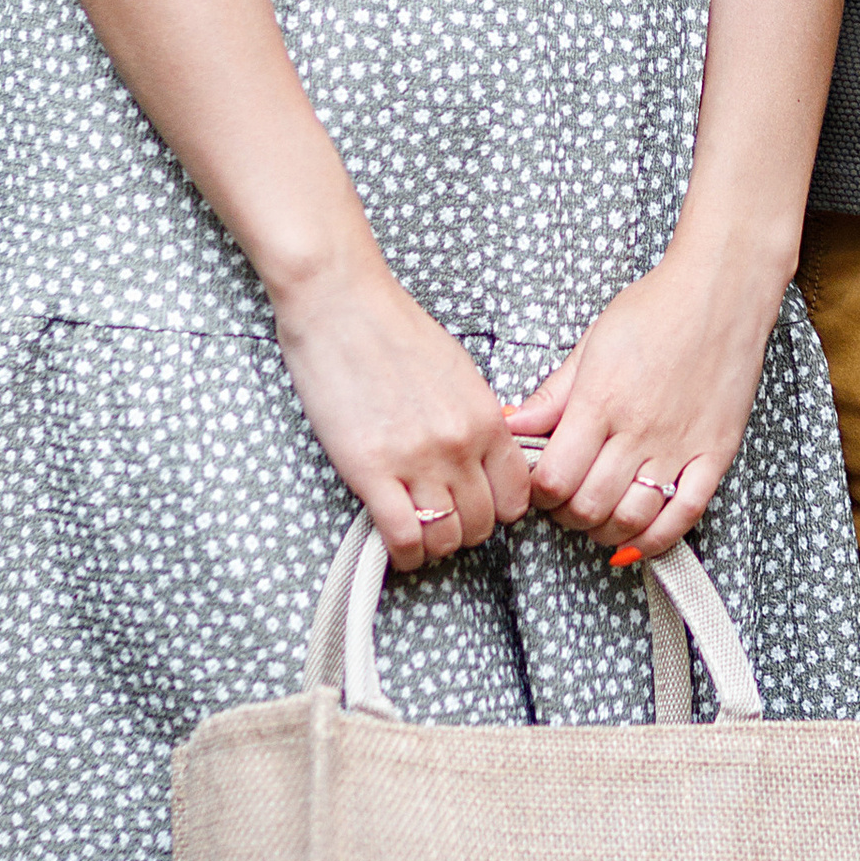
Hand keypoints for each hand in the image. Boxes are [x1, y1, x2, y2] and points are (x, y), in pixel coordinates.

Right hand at [274, 255, 534, 568]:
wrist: (342, 306)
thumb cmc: (395, 332)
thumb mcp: (460, 373)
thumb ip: (478, 419)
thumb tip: (485, 458)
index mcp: (487, 418)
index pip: (517, 496)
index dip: (499, 510)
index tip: (478, 506)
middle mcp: (460, 444)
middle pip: (483, 523)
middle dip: (466, 528)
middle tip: (443, 518)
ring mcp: (417, 460)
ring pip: (447, 537)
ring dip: (435, 544)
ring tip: (419, 531)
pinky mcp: (371, 471)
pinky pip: (404, 538)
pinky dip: (405, 553)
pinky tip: (398, 545)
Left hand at [506, 249, 777, 560]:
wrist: (723, 290)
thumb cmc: (657, 308)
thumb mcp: (592, 344)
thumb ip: (552, 394)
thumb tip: (510, 423)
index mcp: (601, 401)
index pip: (554, 478)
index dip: (538, 493)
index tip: (539, 484)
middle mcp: (639, 429)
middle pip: (588, 505)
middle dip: (566, 513)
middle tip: (565, 500)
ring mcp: (680, 445)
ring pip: (632, 518)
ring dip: (606, 529)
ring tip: (598, 514)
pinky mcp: (715, 453)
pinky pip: (686, 514)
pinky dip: (657, 538)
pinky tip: (638, 537)